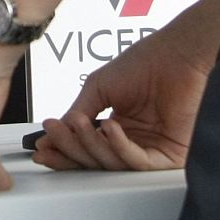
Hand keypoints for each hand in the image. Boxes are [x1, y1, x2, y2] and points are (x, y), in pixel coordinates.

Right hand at [29, 0, 219, 172]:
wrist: (176, 54)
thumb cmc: (146, 62)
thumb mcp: (99, 86)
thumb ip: (80, 109)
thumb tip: (62, 129)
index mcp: (117, 127)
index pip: (87, 147)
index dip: (64, 149)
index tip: (43, 147)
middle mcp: (133, 141)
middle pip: (95, 160)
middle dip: (70, 148)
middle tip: (53, 135)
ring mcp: (150, 150)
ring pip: (113, 164)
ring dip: (91, 146)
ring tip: (79, 124)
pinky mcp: (170, 156)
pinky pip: (139, 162)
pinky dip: (120, 147)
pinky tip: (109, 128)